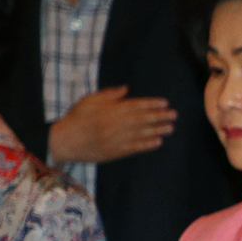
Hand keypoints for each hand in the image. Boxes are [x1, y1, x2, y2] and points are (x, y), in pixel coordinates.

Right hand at [48, 86, 175, 165]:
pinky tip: (158, 142)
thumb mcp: (90, 100)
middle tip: (174, 115)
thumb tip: (126, 89)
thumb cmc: (77, 118)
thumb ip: (109, 95)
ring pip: (142, 133)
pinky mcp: (117, 151)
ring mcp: (118, 138)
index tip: (165, 103)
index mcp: (111, 109)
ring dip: (158, 130)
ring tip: (170, 128)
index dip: (152, 104)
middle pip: (143, 119)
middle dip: (160, 116)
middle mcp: (117, 123)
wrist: (67, 140)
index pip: (136, 105)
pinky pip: (136, 148)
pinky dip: (148, 145)